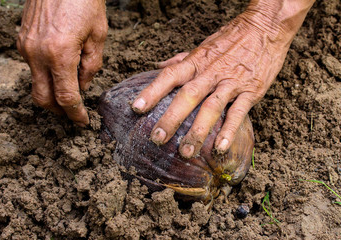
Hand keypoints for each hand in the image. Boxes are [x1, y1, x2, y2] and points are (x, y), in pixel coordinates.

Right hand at [17, 0, 107, 126]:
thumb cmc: (85, 2)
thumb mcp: (98, 35)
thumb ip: (91, 66)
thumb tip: (82, 87)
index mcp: (60, 54)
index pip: (66, 98)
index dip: (75, 114)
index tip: (83, 122)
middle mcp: (37, 54)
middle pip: (43, 98)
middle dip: (59, 110)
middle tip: (74, 112)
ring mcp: (26, 47)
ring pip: (36, 84)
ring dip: (52, 92)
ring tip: (71, 87)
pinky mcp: (22, 40)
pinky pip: (33, 67)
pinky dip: (46, 75)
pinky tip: (60, 68)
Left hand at [132, 0, 313, 157]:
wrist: (265, 27)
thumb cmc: (231, 38)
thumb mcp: (203, 46)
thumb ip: (181, 59)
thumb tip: (159, 66)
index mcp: (196, 62)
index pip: (170, 76)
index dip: (152, 91)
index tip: (136, 108)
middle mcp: (210, 73)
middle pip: (187, 96)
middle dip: (171, 119)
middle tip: (157, 139)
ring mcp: (231, 82)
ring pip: (211, 108)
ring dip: (197, 131)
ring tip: (186, 151)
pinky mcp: (250, 91)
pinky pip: (238, 113)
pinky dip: (229, 131)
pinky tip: (220, 148)